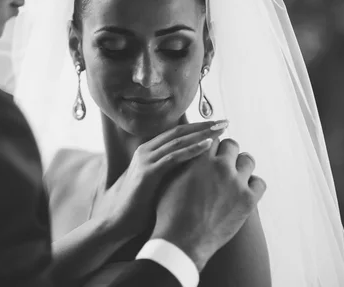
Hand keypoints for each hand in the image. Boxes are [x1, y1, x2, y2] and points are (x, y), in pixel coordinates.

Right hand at [93, 120, 229, 238]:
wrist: (119, 222)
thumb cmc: (142, 205)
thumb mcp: (160, 182)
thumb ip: (172, 170)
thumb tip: (198, 167)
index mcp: (149, 150)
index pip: (178, 132)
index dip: (199, 127)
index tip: (219, 125)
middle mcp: (146, 150)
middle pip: (180, 132)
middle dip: (204, 126)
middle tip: (225, 122)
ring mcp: (146, 160)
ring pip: (178, 141)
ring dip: (202, 134)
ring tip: (221, 129)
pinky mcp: (148, 173)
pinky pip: (173, 157)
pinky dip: (192, 150)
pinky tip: (208, 146)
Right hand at [151, 138, 265, 271]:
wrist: (182, 241)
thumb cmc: (170, 212)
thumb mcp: (169, 180)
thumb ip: (182, 161)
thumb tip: (190, 150)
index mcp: (199, 159)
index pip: (211, 138)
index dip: (210, 142)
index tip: (211, 145)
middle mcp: (220, 167)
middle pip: (231, 145)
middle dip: (226, 151)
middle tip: (222, 160)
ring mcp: (237, 183)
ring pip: (247, 159)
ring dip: (240, 164)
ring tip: (234, 173)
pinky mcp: (248, 200)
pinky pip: (259, 182)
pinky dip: (252, 183)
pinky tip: (243, 189)